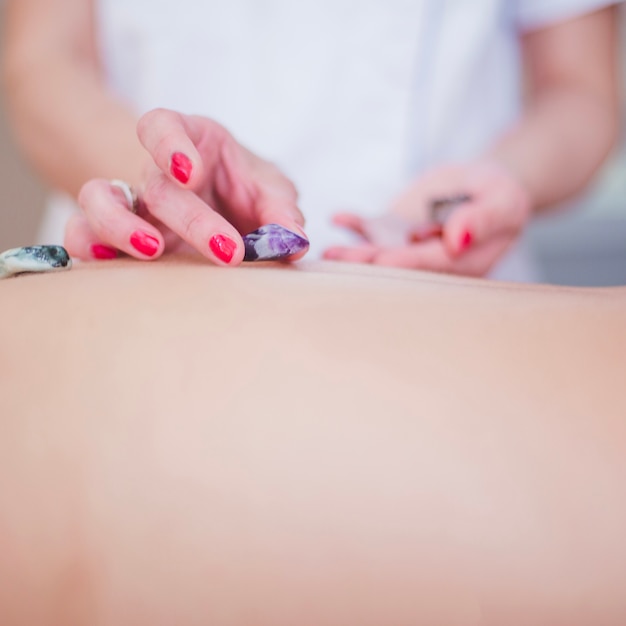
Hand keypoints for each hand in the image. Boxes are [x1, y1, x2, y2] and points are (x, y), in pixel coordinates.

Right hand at [65, 109, 306, 264]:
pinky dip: (87, 247)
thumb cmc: (245, 189)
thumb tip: (294, 241)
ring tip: (153, 252)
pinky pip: (83, 234)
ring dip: (120, 227)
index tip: (192, 172)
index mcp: (191, 143)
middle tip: (231, 253)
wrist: (225, 206)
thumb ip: (281, 210)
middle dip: (193, 221)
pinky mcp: (119, 236)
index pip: (162, 125)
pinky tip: (107, 262)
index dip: (169, 144)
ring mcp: (133, 204)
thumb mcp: (270, 190)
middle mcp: (156, 172)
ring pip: (98, 200)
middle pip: (156, 185)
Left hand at [324, 161, 531, 276]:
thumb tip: (458, 240)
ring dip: (353, 254)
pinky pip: (371, 229)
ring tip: (328, 254)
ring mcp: (407, 248)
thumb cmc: (499, 195)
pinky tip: (338, 218)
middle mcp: (428, 263)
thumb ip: (482, 219)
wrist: (483, 187)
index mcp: (460, 264)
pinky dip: (354, 224)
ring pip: (378, 252)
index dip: (405, 261)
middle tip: (339, 261)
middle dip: (368, 265)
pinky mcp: (393, 233)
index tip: (381, 259)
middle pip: (396, 265)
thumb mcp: (502, 201)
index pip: (429, 264)